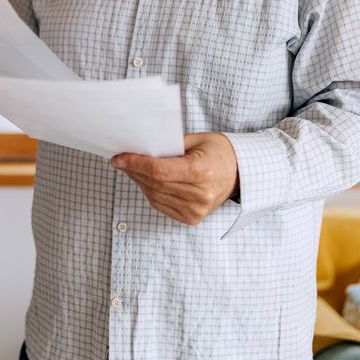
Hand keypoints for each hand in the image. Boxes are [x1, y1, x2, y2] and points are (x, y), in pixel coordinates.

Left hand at [111, 132, 239, 225]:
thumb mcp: (196, 140)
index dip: (135, 164)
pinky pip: (161, 205)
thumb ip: (169, 145)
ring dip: (139, 182)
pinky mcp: (192, 218)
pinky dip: (150, 193)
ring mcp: (196, 210)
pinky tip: (144, 181)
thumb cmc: (219, 152)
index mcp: (200, 172)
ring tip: (130, 169)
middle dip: (133, 171)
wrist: (241, 173)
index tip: (119, 158)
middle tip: (120, 160)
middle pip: (154, 184)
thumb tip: (140, 148)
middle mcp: (199, 194)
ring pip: (154, 196)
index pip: (158, 171)